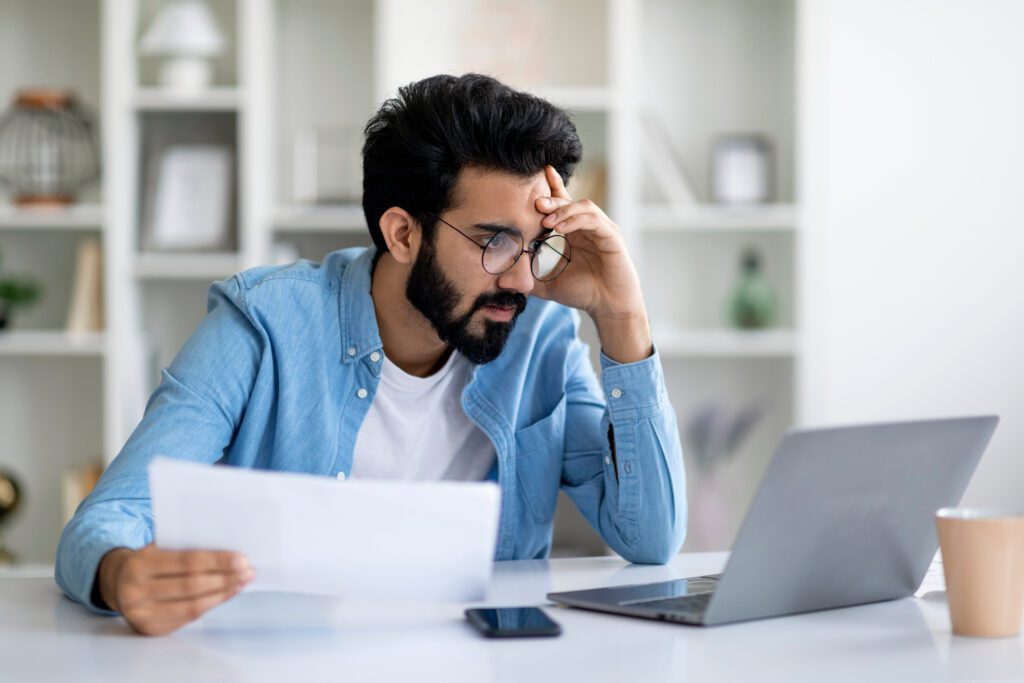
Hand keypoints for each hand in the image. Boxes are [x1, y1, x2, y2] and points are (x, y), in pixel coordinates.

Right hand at [97, 544, 253, 635]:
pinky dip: (210, 605)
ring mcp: (141, 615)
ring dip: (222, 594)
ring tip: (241, 583)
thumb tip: (229, 553)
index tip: (241, 559)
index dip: (217, 561)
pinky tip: (225, 595)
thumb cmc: (148, 560)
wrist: (116, 582)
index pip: (187, 562)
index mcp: (139, 565)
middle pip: (192, 586)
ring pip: (192, 606)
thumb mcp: (158, 547)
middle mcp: (136, 592)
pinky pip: (187, 618)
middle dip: (225, 579)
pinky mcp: (150, 629)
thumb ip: (186, 547)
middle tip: (248, 571)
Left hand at [533, 165, 651, 362]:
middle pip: (569, 201)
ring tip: (547, 220)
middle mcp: (587, 226)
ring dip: (564, 209)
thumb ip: (526, 280)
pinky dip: (577, 220)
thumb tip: (500, 282)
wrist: (608, 307)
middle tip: (535, 202)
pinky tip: (561, 228)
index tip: (536, 176)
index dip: (550, 188)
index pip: (560, 204)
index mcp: (573, 231)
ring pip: (583, 206)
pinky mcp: (611, 236)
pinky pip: (593, 220)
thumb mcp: (548, 285)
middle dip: (551, 199)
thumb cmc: (583, 293)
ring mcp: (601, 229)